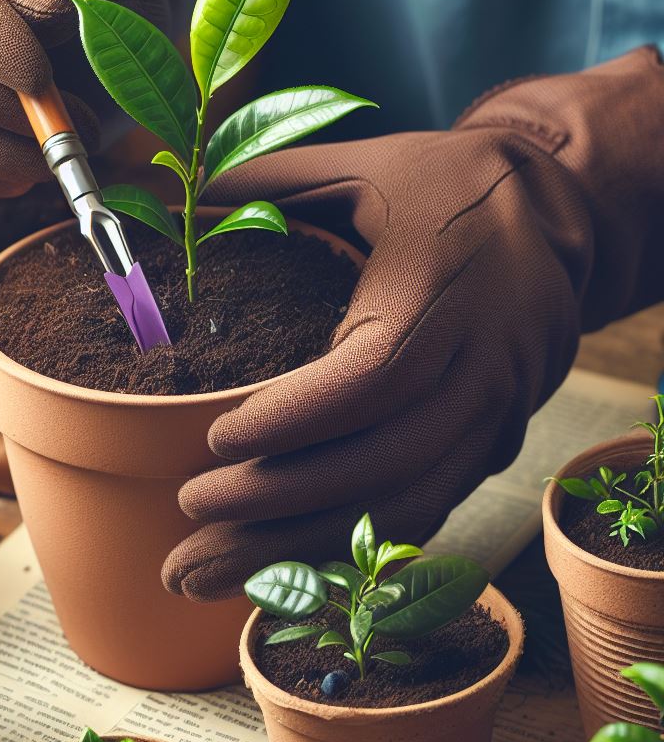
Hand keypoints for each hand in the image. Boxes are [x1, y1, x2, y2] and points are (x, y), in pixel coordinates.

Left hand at [163, 46, 663, 600]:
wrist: (555, 215)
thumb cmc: (451, 185)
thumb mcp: (366, 164)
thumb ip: (276, 181)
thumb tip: (188, 191)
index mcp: (441, 292)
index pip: (374, 379)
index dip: (296, 419)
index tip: (217, 440)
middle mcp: (479, 367)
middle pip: (383, 463)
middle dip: (277, 506)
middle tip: (186, 521)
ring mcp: (493, 415)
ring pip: (403, 506)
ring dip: (301, 551)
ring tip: (204, 577)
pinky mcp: (491, 443)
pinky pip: (424, 510)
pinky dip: (350, 545)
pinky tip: (281, 567)